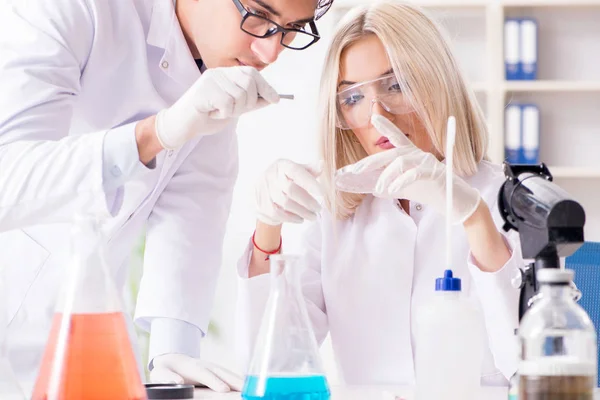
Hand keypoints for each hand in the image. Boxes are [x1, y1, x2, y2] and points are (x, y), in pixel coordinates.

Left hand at [150, 354, 242, 392]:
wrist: (173, 359)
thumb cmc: (166, 369)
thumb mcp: (161, 373)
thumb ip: (167, 377)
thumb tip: (177, 381)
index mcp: (192, 367)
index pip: (205, 374)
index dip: (215, 381)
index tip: (224, 390)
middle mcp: (206, 366)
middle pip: (222, 372)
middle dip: (234, 380)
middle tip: (245, 389)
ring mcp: (213, 368)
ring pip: (229, 374)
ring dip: (240, 381)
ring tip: (250, 389)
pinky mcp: (217, 372)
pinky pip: (230, 377)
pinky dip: (239, 381)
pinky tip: (246, 388)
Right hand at [155, 66, 279, 148]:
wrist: (183, 126)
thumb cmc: (208, 117)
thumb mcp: (234, 109)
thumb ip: (250, 102)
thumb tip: (272, 98)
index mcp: (226, 74)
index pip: (252, 73)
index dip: (266, 87)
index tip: (276, 99)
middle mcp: (219, 72)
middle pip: (249, 82)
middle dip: (249, 102)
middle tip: (236, 112)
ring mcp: (211, 79)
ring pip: (239, 95)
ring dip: (234, 110)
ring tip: (219, 112)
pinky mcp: (205, 90)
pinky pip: (227, 103)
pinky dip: (223, 114)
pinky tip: (212, 114)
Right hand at [256, 159, 323, 225]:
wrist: (261, 190)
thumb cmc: (283, 179)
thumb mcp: (295, 171)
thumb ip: (309, 169)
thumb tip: (321, 165)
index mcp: (282, 165)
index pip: (296, 171)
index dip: (309, 182)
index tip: (321, 192)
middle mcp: (271, 176)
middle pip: (291, 189)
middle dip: (307, 201)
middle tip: (318, 208)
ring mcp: (265, 191)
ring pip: (286, 203)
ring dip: (302, 212)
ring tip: (313, 216)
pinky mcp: (262, 204)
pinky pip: (278, 214)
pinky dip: (292, 218)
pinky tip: (300, 219)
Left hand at [335, 115, 479, 223]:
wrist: (454, 202)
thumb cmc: (431, 192)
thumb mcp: (407, 189)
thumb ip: (391, 186)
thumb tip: (374, 190)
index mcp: (411, 154)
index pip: (397, 137)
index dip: (386, 126)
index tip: (373, 116)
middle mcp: (418, 154)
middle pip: (392, 152)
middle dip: (371, 161)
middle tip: (355, 170)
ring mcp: (427, 162)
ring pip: (400, 162)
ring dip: (386, 176)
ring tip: (379, 189)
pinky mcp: (434, 173)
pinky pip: (414, 173)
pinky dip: (400, 181)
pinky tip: (392, 191)